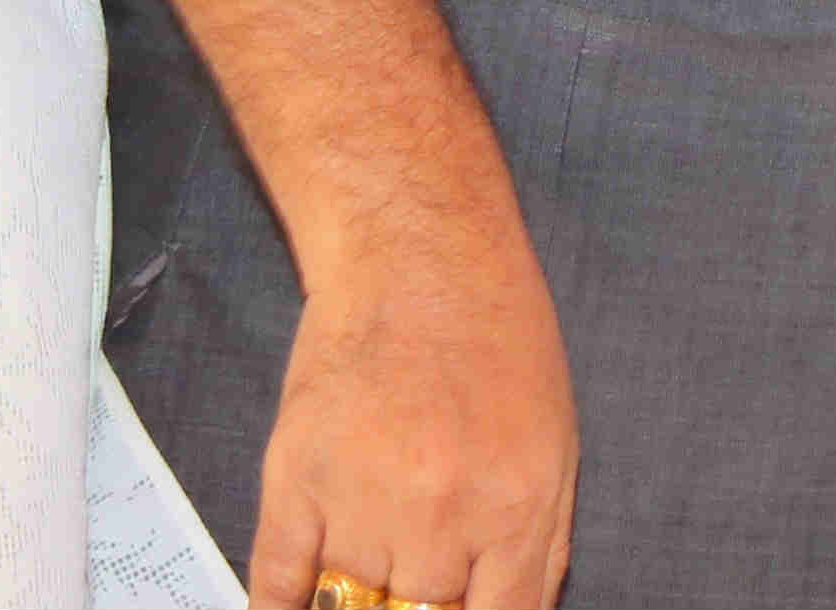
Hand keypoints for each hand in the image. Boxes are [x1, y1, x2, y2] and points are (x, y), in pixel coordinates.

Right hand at [246, 225, 577, 609]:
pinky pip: (278, 589)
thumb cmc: (498, 340)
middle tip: (420, 567)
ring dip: (364, 592)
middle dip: (423, 604)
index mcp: (516, 509)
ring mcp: (361, 508)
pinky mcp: (293, 488)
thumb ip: (540, 544)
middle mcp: (441, 521)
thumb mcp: (556, 441)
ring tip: (379, 541)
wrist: (421, 261)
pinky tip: (294, 607)